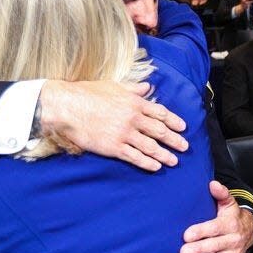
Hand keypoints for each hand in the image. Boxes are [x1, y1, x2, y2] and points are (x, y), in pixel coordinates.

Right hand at [39, 79, 187, 170]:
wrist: (67, 107)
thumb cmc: (87, 93)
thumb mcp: (113, 86)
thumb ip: (133, 88)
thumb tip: (147, 87)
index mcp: (134, 102)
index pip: (160, 113)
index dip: (174, 121)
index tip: (183, 127)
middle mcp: (133, 118)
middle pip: (160, 131)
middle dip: (175, 140)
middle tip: (185, 147)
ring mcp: (124, 134)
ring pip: (151, 146)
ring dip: (165, 155)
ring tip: (174, 161)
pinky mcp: (114, 147)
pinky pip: (135, 157)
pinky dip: (147, 163)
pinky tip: (155, 167)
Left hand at [181, 181, 252, 252]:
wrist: (250, 231)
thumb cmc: (232, 216)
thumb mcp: (228, 203)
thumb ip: (220, 194)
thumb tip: (212, 184)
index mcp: (229, 224)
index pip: (214, 228)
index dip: (201, 231)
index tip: (186, 235)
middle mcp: (232, 240)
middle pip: (214, 246)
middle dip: (199, 250)